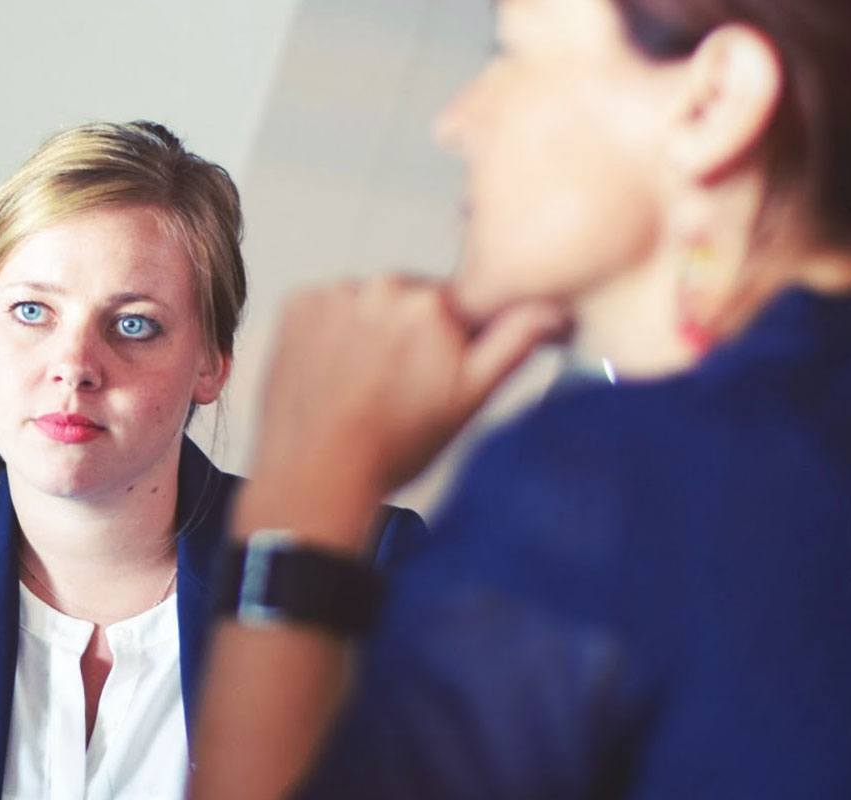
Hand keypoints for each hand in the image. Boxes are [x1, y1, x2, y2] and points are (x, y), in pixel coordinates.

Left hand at [235, 276, 565, 551]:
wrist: (317, 473)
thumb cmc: (393, 445)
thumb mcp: (470, 398)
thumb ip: (515, 342)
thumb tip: (554, 308)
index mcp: (433, 303)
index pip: (455, 305)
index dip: (449, 340)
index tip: (434, 371)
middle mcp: (382, 286)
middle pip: (408, 300)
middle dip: (408, 332)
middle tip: (395, 386)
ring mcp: (334, 293)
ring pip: (366, 302)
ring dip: (367, 329)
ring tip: (360, 383)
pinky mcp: (297, 304)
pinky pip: (326, 306)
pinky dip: (329, 330)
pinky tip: (332, 371)